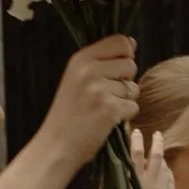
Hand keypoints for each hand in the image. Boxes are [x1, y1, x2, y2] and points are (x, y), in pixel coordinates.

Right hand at [40, 36, 139, 166]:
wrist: (55, 147)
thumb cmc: (67, 115)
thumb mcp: (75, 79)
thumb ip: (101, 61)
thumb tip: (132, 43)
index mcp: (80, 59)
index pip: (120, 42)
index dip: (125, 55)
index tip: (115, 70)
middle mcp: (89, 71)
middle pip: (130, 64)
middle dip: (125, 81)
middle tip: (105, 96)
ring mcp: (100, 90)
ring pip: (133, 88)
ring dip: (124, 101)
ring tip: (103, 110)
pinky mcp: (110, 109)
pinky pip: (133, 106)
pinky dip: (124, 116)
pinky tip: (106, 121)